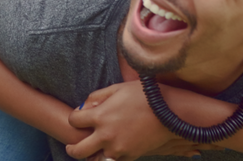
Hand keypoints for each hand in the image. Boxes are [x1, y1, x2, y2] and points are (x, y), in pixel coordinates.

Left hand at [66, 81, 211, 159]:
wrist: (170, 113)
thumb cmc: (143, 96)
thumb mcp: (117, 88)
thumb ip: (96, 97)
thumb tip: (84, 107)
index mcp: (100, 116)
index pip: (73, 121)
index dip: (74, 118)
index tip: (79, 117)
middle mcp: (106, 135)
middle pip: (78, 150)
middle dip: (72, 148)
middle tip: (71, 145)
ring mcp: (118, 148)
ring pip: (95, 159)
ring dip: (91, 155)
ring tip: (92, 149)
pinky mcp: (130, 156)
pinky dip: (109, 157)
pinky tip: (110, 149)